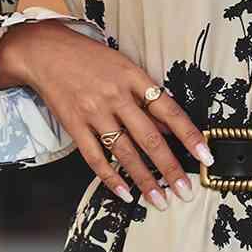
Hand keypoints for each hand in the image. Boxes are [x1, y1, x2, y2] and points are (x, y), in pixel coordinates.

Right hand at [0, 19, 212, 209]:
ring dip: (144, 180)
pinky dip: (111, 177)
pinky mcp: (74, 125)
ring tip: (159, 200)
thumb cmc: (89, 59)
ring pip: (124, 152)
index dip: (189, 135)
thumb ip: (146, 97)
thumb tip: (170, 128)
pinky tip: (125, 192)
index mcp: (133, 78)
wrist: (45, 51)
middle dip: (170, 168)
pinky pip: (95, 157)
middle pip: (149, 138)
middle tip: (185, 191)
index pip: (169, 111)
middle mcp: (115, 96)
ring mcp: (94, 112)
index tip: (206, 156)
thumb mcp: (124, 67)